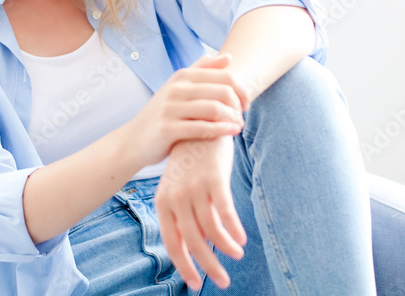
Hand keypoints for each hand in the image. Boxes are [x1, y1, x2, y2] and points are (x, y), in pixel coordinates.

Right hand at [123, 53, 249, 167]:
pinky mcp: (167, 129)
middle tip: (242, 117)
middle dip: (239, 105)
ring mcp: (170, 108)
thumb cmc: (164, 113)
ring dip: (233, 118)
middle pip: (222, 91)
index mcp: (182, 76)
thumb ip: (202, 70)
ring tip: (239, 126)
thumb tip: (229, 57)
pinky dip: (221, 130)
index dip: (241, 89)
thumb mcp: (178, 86)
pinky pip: (202, 128)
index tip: (245, 103)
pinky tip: (231, 133)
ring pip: (214, 109)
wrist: (134, 139)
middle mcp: (176, 88)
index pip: (224, 76)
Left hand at [157, 135, 245, 290]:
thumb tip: (193, 252)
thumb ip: (183, 218)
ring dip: (225, 247)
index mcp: (163, 202)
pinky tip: (241, 239)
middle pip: (193, 241)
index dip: (185, 266)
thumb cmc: (191, 163)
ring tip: (237, 255)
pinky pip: (225, 212)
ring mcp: (193, 187)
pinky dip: (233, 229)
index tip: (196, 285)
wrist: (201, 124)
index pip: (173, 242)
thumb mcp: (180, 189)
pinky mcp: (213, 178)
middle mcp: (175, 197)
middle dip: (209, 266)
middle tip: (224, 281)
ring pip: (210, 229)